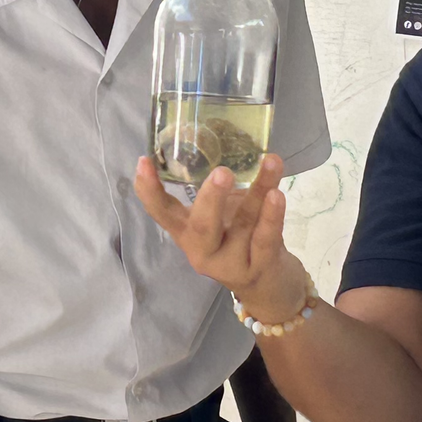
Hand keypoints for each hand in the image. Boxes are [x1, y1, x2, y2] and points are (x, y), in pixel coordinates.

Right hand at [132, 154, 309, 324]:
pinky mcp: (258, 269)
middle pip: (201, 227)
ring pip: (243, 225)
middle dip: (210, 199)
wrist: (268, 287)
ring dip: (257, 192)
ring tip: (269, 164)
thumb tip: (224, 134)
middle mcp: (202, 250)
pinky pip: (264, 241)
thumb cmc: (241, 239)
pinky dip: (272, 217)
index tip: (143, 161)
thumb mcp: (223, 215)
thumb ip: (218, 188)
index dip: (149, 190)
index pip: (162, 212)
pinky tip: (278, 195)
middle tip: (221, 172)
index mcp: (187, 232)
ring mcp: (230, 263)